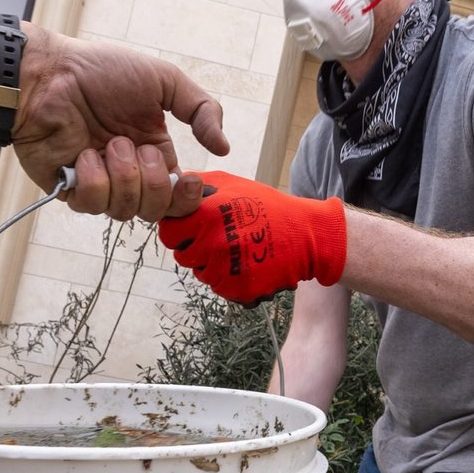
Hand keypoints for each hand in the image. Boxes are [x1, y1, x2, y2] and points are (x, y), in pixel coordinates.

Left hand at [11, 25, 227, 216]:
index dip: (187, 198)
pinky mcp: (69, 190)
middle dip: (154, 182)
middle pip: (156, 211)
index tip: (188, 179)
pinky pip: (93, 204)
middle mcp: (129, 174)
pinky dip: (93, 177)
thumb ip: (201, 109)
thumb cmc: (100, 72)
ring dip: (122, 174)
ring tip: (107, 143)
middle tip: (138, 148)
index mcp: (154, 154)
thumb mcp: (163, 80)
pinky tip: (83, 152)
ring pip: (126, 211)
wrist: (49, 74)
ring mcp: (99, 184)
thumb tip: (224, 148)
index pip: (179, 198)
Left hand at [158, 171, 346, 303]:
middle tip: (221, 237)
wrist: (306, 235)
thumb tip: (170, 187)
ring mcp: (225, 269)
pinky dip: (229, 279)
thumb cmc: (267, 206)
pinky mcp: (237, 288)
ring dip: (213, 264)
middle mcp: (212, 243)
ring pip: (201, 273)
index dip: (179, 230)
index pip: (168, 232)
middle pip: (182, 255)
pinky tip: (246, 263)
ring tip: (238, 249)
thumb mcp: (231, 184)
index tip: (192, 227)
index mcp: (207, 215)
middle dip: (196, 248)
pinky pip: (220, 287)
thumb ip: (197, 185)